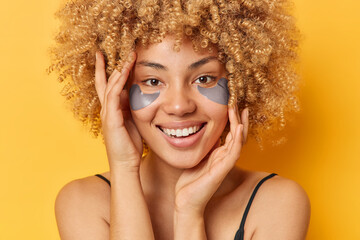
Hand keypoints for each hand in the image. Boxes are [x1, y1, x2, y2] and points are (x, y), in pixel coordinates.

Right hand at [95, 51, 141, 170]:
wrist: (126, 164)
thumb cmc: (130, 146)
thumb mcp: (132, 123)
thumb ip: (131, 108)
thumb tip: (135, 95)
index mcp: (112, 111)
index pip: (107, 87)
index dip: (107, 72)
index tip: (109, 58)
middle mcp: (107, 110)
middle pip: (104, 83)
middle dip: (106, 66)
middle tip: (107, 50)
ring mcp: (107, 114)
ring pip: (110, 86)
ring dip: (118, 69)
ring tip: (126, 56)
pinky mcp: (111, 119)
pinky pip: (114, 96)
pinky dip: (118, 82)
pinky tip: (123, 71)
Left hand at [174, 106, 248, 214]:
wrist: (186, 201)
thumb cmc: (190, 182)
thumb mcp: (197, 158)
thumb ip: (205, 148)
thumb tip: (208, 135)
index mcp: (219, 154)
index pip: (231, 133)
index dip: (233, 118)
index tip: (232, 103)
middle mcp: (224, 157)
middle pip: (237, 134)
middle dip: (239, 117)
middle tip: (239, 101)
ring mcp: (225, 163)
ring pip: (238, 140)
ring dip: (240, 124)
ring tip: (241, 109)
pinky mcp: (222, 170)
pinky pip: (233, 152)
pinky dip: (238, 139)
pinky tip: (239, 127)